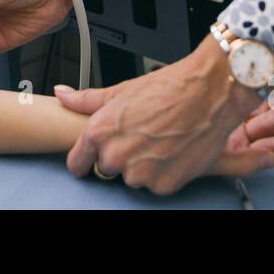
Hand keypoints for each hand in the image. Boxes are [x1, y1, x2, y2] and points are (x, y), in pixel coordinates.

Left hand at [58, 38, 273, 193]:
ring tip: (161, 140)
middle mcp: (116, 156)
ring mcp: (140, 174)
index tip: (89, 159)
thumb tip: (63, 95)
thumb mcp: (122, 91)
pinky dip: (164, 173)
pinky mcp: (164, 185)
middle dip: (120, 156)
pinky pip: (156, 185)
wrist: (210, 92)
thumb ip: (87, 100)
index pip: (77, 163)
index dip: (84, 159)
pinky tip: (173, 151)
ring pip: (133, 178)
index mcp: (99, 133)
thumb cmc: (170, 88)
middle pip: (108, 169)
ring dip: (143, 166)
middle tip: (141, 136)